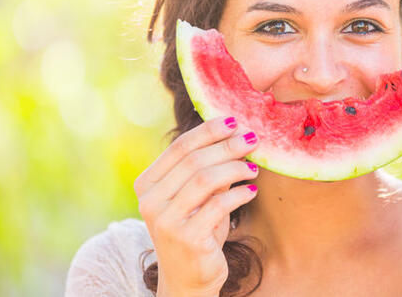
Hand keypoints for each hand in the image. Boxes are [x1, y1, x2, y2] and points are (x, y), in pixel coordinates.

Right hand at [134, 116, 259, 296]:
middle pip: (194, 160)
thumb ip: (210, 169)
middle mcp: (150, 201)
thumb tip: (237, 134)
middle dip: (227, 146)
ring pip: (206, 179)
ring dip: (235, 168)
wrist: (188, 280)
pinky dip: (239, 194)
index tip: (235, 121)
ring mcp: (165, 221)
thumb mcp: (199, 197)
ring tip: (254, 168)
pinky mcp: (186, 238)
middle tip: (252, 140)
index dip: (209, 131)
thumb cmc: (196, 231)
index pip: (180, 147)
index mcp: (146, 185)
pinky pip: (219, 205)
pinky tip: (251, 191)